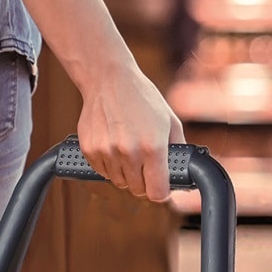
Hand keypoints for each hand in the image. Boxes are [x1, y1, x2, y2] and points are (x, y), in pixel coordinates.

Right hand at [76, 60, 183, 202]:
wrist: (108, 79)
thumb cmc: (142, 98)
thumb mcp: (169, 120)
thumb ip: (178, 148)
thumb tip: (181, 170)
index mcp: (153, 147)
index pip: (156, 192)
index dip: (160, 192)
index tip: (160, 187)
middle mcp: (129, 152)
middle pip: (138, 190)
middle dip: (144, 181)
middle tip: (145, 165)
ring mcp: (107, 152)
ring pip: (119, 182)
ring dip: (126, 173)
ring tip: (128, 150)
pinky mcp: (90, 149)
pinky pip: (102, 172)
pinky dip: (109, 165)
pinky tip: (114, 146)